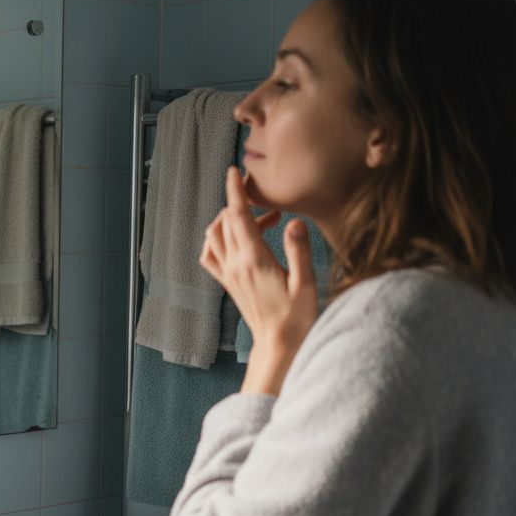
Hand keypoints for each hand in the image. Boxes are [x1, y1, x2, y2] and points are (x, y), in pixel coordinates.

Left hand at [200, 166, 319, 394]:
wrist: (277, 345)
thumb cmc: (296, 317)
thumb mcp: (306, 283)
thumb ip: (298, 250)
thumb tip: (293, 221)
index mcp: (254, 260)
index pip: (238, 217)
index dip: (235, 191)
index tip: (234, 171)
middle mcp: (235, 265)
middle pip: (224, 221)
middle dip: (237, 202)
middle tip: (262, 199)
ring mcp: (228, 274)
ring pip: (215, 235)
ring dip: (229, 220)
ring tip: (258, 220)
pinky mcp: (227, 283)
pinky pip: (210, 255)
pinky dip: (216, 239)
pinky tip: (236, 239)